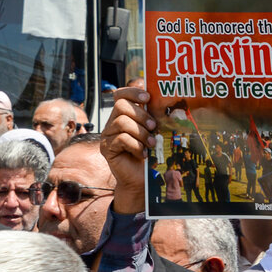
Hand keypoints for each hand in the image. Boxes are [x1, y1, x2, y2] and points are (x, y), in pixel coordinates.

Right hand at [102, 86, 156, 213]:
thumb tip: (164, 103)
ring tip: (151, 143)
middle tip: (153, 127)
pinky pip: (121, 139)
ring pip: (121, 122)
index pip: (120, 95)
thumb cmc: (149, 154)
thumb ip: (152, 118)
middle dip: (140, 115)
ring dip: (140, 132)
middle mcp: (112, 123)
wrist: (142, 179)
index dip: (132, 92)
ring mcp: (107, 136)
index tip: (148, 98)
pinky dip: (136, 146)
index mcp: (123, 116)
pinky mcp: (107, 149)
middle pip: (120, 106)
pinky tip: (143, 153)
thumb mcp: (152, 133)